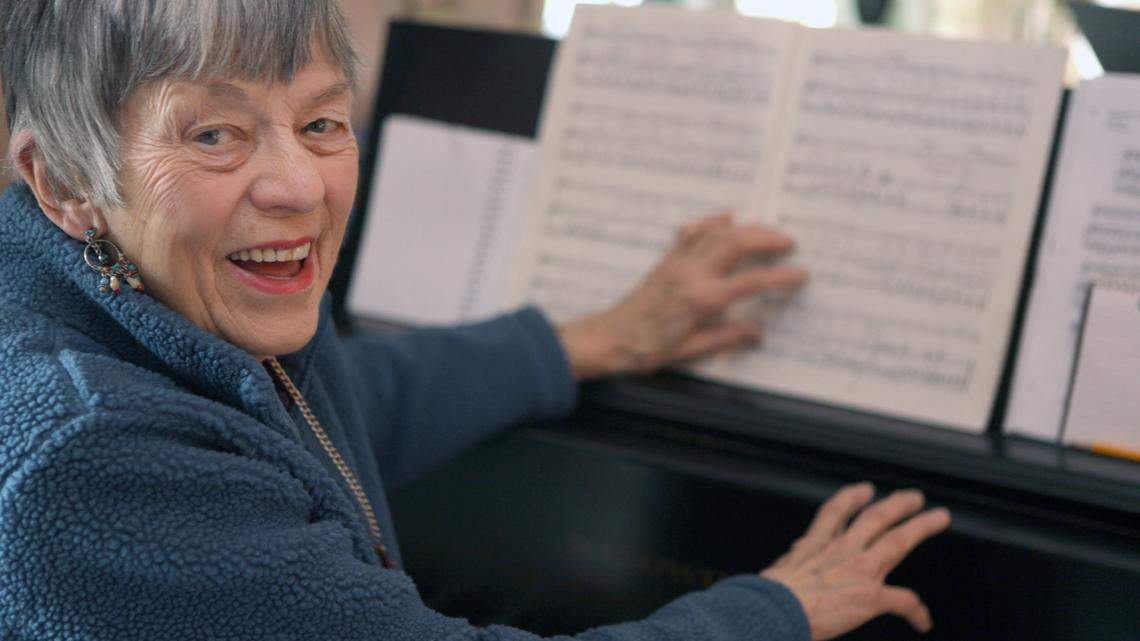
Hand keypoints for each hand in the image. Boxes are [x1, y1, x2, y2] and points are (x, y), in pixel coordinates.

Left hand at [556, 211, 807, 379]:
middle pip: (736, 244)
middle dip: (766, 238)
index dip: (780, 276)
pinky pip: (692, 233)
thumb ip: (726, 337)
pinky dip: (711, 221)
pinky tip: (726, 216)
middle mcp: (692, 275)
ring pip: (717, 233)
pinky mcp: (666, 261)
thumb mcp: (690, 350)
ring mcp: (678, 264)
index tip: (801, 273)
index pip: (751, 282)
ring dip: (745, 227)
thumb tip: (757, 332)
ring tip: (767, 229)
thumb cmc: (647, 350)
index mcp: (702, 299)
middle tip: (789, 240)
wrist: (609, 338)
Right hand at [761, 483, 950, 640]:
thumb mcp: (774, 575)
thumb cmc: (766, 599)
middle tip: (912, 496)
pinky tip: (923, 620)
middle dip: (896, 504)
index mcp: (813, 547)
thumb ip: (786, 573)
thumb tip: (774, 583)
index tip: (863, 490)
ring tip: (938, 517)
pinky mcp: (870, 595)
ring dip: (921, 526)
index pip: (835, 514)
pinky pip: (903, 601)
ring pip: (897, 540)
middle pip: (874, 518)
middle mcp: (839, 551)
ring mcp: (858, 570)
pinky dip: (916, 612)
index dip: (851, 499)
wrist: (772, 609)